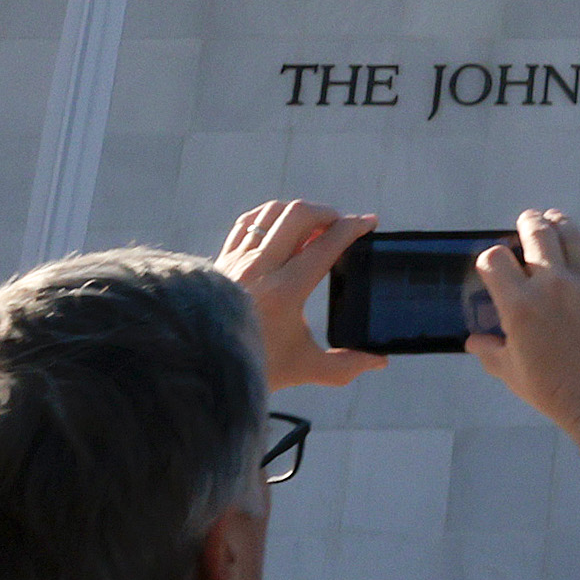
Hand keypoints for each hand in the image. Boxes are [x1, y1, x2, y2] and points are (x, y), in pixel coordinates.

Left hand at [217, 200, 386, 390]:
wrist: (200, 363)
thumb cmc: (254, 365)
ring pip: (271, 213)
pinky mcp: (223, 260)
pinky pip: (247, 223)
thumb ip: (346, 366)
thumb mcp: (305, 368)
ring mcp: (238, 260)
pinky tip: (280, 227)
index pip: (326, 245)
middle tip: (341, 224)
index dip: (352, 228)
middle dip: (327, 212)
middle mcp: (260, 267)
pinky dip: (269, 217)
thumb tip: (379, 361)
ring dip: (298, 212)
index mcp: (286, 290)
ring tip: (314, 226)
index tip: (369, 223)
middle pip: (298, 215)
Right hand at [468, 209, 579, 453]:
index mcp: (520, 305)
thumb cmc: (556, 392)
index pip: (495, 259)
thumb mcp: (513, 374)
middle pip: (536, 233)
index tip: (496, 262)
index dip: (491, 257)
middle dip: (527, 223)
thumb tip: (473, 341)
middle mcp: (552, 285)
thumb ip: (490, 352)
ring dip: (559, 224)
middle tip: (527, 221)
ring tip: (554, 220)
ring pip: (571, 234)